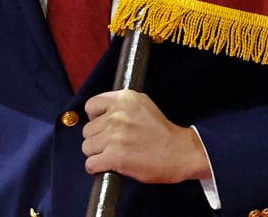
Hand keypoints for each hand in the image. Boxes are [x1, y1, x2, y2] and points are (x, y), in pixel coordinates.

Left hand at [81, 90, 211, 183]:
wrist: (180, 152)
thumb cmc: (163, 132)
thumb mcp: (143, 105)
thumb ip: (121, 105)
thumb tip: (99, 113)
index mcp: (124, 99)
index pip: (91, 106)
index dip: (95, 118)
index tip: (103, 126)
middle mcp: (117, 115)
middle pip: (88, 130)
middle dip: (98, 138)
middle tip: (113, 144)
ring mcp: (115, 136)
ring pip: (87, 147)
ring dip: (97, 154)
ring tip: (113, 154)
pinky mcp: (115, 156)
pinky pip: (90, 164)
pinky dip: (97, 168)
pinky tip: (110, 166)